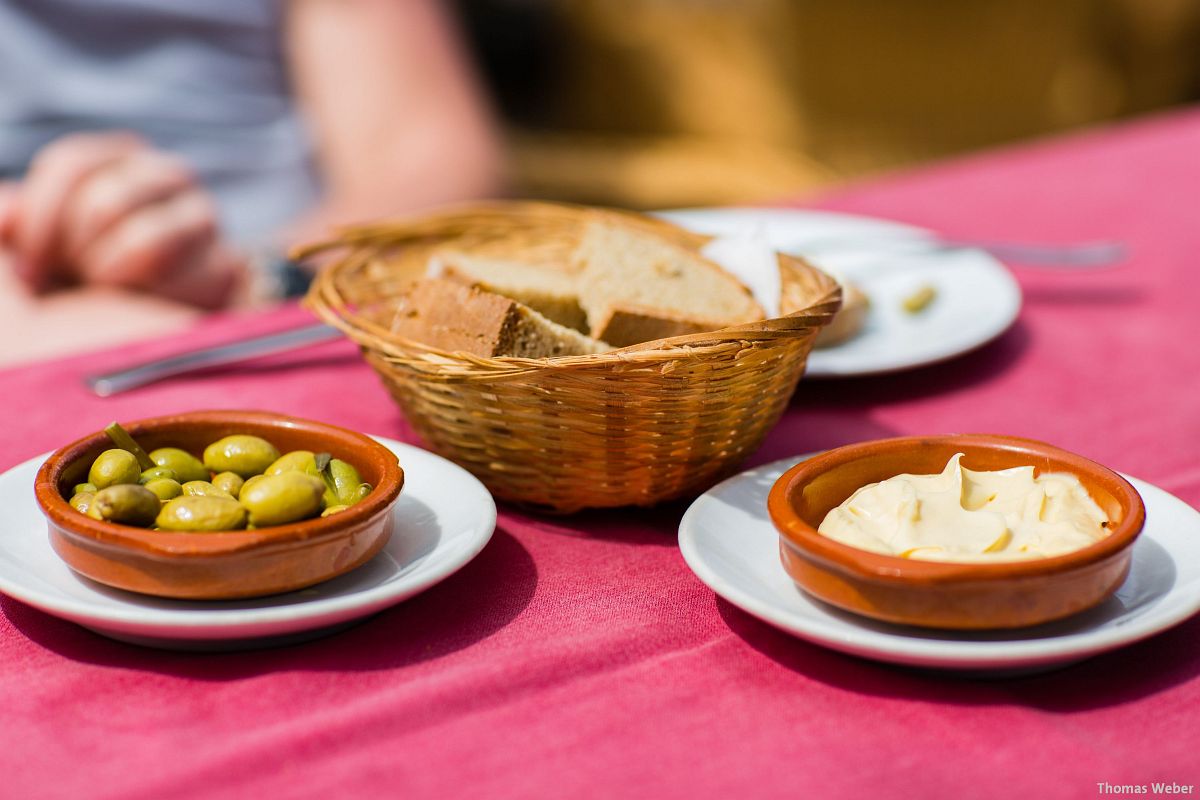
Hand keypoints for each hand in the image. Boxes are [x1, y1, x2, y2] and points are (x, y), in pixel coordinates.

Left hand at [2, 132, 243, 307]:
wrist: (144, 339)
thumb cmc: (81, 287)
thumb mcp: (39, 246)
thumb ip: (21, 220)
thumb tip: (9, 215)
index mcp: (119, 158)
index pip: (72, 165)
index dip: (42, 219)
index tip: (28, 270)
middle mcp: (169, 175)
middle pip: (104, 204)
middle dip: (78, 256)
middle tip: (75, 282)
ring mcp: (204, 217)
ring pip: (144, 241)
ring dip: (113, 280)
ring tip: (109, 295)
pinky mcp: (227, 263)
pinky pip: (182, 280)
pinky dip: (155, 303)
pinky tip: (150, 309)